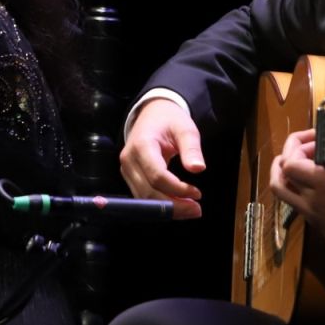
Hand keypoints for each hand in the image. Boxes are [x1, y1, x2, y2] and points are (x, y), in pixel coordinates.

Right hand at [120, 97, 205, 220]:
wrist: (152, 114)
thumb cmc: (170, 120)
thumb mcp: (185, 129)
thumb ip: (191, 148)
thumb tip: (198, 169)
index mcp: (142, 145)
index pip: (157, 175)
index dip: (177, 189)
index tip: (197, 194)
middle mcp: (129, 160)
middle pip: (148, 192)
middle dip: (173, 205)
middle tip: (196, 210)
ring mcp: (126, 170)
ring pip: (144, 198)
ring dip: (167, 209)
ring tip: (190, 210)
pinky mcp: (130, 177)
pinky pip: (143, 196)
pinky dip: (160, 205)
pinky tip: (178, 205)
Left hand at [268, 128, 324, 267]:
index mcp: (322, 185)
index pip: (291, 161)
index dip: (299, 144)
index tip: (318, 139)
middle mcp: (308, 198)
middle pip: (281, 172)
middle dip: (289, 152)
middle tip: (308, 144)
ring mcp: (307, 211)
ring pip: (279, 187)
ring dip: (283, 168)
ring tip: (300, 156)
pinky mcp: (310, 219)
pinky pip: (289, 196)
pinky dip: (291, 180)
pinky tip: (310, 174)